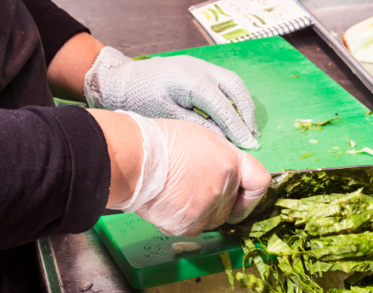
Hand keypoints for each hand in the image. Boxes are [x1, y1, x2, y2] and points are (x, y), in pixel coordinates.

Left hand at [84, 47, 259, 149]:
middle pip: (235, 88)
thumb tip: (224, 138)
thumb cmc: (139, 101)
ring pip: (232, 83)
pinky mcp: (197, 69)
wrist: (121, 80)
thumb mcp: (168, 118)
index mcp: (192, 81)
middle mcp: (200, 69)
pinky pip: (223, 82)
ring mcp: (200, 66)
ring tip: (246, 127)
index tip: (249, 145)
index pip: (224, 107)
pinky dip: (232, 99)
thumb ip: (198, 126)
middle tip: (252, 136)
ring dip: (242, 105)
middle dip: (247, 113)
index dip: (238, 128)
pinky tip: (232, 116)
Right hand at [89, 109, 270, 235]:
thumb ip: (223, 160)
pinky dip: (182, 219)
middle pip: (232, 207)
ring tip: (176, 192)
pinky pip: (192, 228)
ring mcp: (206, 209)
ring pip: (213, 220)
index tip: (243, 195)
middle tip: (193, 186)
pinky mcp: (188, 225)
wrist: (133, 158)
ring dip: (200, 212)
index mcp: (230, 162)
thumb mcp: (203, 139)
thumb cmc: (161, 143)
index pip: (259, 182)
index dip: (252, 192)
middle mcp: (223, 188)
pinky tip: (168, 202)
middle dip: (219, 201)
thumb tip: (230, 177)